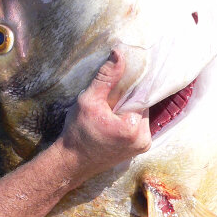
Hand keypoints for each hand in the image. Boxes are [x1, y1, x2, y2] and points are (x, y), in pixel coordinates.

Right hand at [58, 51, 150, 184]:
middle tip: (111, 99)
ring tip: (110, 110)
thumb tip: (119, 53)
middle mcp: (144, 140)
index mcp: (134, 129)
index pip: (142, 95)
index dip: (132, 85)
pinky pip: (138, 125)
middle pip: (143, 105)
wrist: (72, 163)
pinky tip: (113, 119)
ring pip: (141, 115)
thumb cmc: (77, 133)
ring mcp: (143, 146)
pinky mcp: (139, 149)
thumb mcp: (89, 101)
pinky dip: (128, 119)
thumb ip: (106, 78)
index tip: (123, 78)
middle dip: (128, 98)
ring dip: (128, 108)